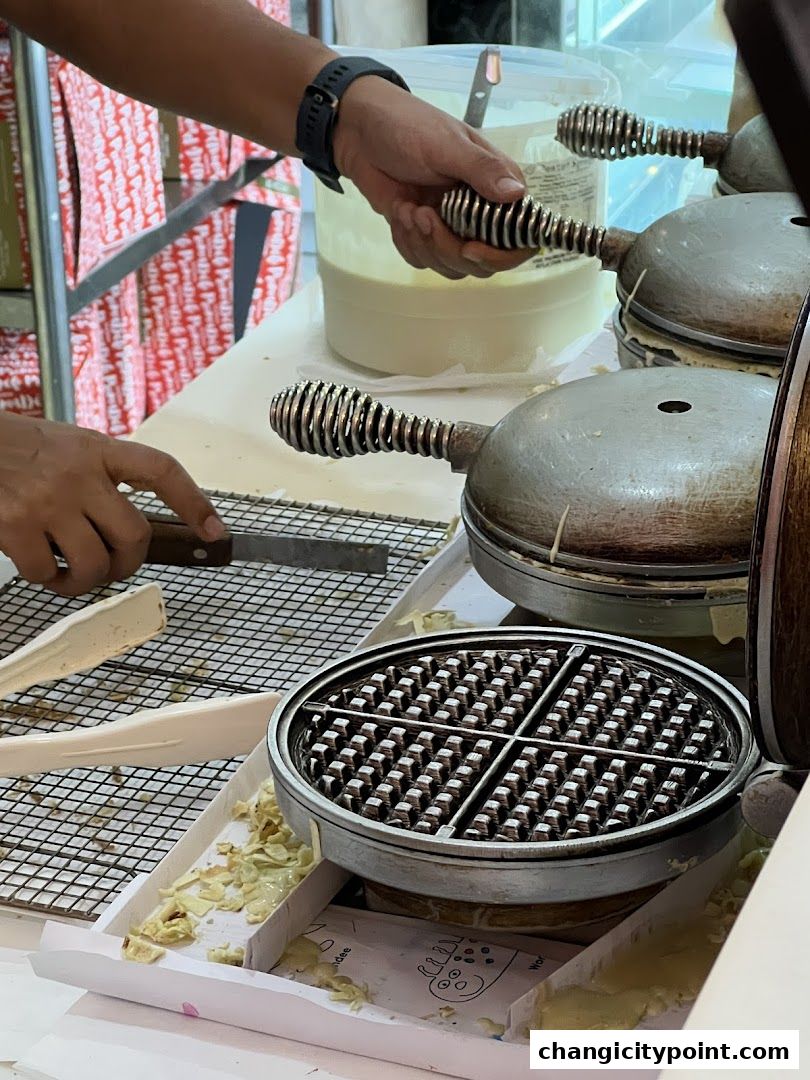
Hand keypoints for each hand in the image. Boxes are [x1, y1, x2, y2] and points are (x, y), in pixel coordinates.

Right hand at [0, 412, 222, 596]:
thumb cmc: (16, 449)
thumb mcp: (68, 446)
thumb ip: (102, 475)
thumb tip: (131, 529)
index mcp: (97, 449)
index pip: (160, 471)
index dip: (193, 502)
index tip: (215, 530)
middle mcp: (79, 474)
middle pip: (135, 536)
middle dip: (129, 563)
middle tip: (113, 567)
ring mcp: (48, 500)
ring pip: (96, 564)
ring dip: (87, 581)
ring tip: (71, 573)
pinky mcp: (16, 525)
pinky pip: (48, 572)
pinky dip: (47, 579)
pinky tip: (39, 565)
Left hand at [334, 76, 530, 279]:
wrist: (360, 132)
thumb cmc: (407, 126)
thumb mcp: (445, 144)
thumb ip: (481, 170)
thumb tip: (517, 194)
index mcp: (497, 186)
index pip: (518, 236)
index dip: (500, 254)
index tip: (469, 248)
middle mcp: (480, 211)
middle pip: (481, 262)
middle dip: (448, 248)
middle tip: (423, 215)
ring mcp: (452, 226)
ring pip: (451, 266)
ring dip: (423, 244)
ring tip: (408, 208)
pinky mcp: (425, 235)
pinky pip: (423, 261)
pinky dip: (407, 242)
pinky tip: (400, 211)